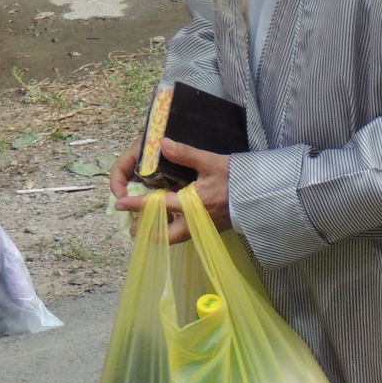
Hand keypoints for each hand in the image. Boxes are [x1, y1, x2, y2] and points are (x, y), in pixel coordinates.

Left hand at [112, 138, 232, 244]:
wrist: (262, 195)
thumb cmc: (237, 178)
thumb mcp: (211, 162)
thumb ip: (185, 154)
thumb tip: (162, 144)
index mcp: (193, 204)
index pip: (159, 206)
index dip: (137, 205)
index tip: (120, 204)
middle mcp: (196, 222)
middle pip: (166, 236)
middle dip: (148, 233)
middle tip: (133, 227)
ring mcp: (204, 229)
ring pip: (176, 238)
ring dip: (161, 233)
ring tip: (149, 226)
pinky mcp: (211, 230)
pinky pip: (187, 235)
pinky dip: (174, 231)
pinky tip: (171, 222)